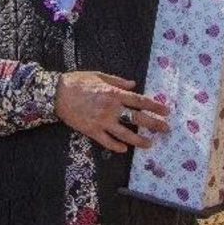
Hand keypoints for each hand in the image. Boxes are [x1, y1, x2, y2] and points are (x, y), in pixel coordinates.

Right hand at [55, 71, 169, 152]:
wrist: (57, 94)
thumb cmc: (78, 82)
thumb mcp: (99, 75)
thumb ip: (118, 80)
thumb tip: (134, 84)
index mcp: (114, 93)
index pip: (139, 101)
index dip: (154, 106)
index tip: (166, 111)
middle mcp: (111, 108)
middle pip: (137, 118)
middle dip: (154, 124)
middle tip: (166, 129)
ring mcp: (102, 121)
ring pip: (125, 134)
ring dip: (139, 140)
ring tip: (150, 144)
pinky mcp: (92, 131)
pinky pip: (107, 142)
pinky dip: (117, 146)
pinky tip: (125, 149)